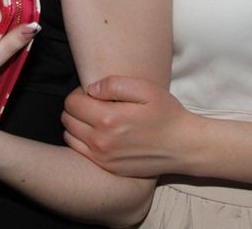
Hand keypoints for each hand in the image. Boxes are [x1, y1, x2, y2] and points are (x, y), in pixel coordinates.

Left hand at [61, 76, 193, 177]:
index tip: (95, 93)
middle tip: (95, 103)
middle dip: (76, 107)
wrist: (183, 146)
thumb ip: (114, 84)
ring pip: (69, 136)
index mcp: (108, 118)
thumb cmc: (166, 114)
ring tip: (96, 118)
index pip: (72, 102)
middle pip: (67, 119)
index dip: (80, 92)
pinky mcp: (107, 168)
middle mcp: (101, 141)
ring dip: (77, 124)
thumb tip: (91, 89)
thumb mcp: (146, 89)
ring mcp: (103, 158)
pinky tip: (100, 134)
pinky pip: (79, 152)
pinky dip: (82, 140)